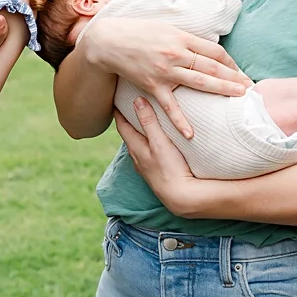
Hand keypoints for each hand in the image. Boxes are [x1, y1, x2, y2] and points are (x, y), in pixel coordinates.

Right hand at [79, 18, 248, 138]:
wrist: (109, 41)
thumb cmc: (138, 32)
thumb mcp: (166, 27)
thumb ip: (186, 37)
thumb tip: (205, 44)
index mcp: (182, 37)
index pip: (215, 51)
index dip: (230, 62)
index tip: (240, 72)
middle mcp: (177, 53)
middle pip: (213, 66)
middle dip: (234, 77)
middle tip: (251, 87)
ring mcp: (165, 70)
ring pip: (200, 82)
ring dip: (222, 90)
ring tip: (239, 98)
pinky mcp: (152, 85)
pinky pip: (170, 105)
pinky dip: (180, 120)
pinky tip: (192, 134)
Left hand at [115, 99, 207, 217]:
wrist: (181, 197)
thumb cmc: (170, 168)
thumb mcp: (159, 142)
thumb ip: (149, 122)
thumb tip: (137, 101)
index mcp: (135, 148)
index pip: (122, 125)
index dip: (119, 112)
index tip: (115, 99)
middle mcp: (137, 157)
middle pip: (128, 135)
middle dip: (127, 121)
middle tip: (126, 107)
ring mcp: (145, 167)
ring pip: (137, 145)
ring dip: (137, 133)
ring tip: (140, 123)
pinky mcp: (155, 173)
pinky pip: (146, 154)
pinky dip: (146, 144)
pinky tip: (153, 146)